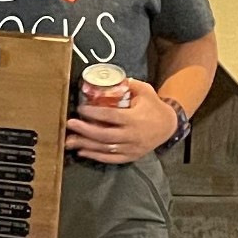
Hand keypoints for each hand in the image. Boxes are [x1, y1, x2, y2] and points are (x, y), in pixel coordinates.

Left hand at [64, 76, 179, 162]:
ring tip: (69, 140)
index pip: (110, 116)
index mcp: (134, 118)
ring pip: (105, 148)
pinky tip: (82, 152)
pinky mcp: (131, 156)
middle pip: (104, 135)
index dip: (94, 113)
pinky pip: (111, 159)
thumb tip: (109, 78)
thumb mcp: (145, 91)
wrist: (169, 125)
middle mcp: (132, 135)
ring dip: (86, 145)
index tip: (80, 108)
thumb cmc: (153, 106)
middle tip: (69, 124)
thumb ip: (128, 84)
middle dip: (85, 130)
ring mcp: (132, 148)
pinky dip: (96, 156)